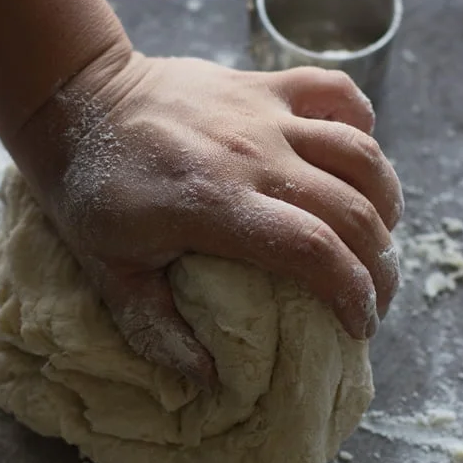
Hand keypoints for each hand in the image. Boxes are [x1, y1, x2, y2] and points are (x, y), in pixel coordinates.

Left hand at [14, 52, 402, 388]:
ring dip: (385, 199)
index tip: (361, 324)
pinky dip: (362, 122)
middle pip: (350, 210)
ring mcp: (262, 113)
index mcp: (213, 206)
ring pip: (359, 151)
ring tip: (381, 236)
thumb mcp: (108, 271)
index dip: (352, 293)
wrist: (78, 99)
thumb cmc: (90, 190)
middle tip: (377, 296)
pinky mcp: (262, 84)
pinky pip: (334, 91)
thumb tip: (209, 377)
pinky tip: (359, 157)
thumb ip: (155, 329)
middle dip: (381, 264)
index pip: (312, 251)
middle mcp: (250, 155)